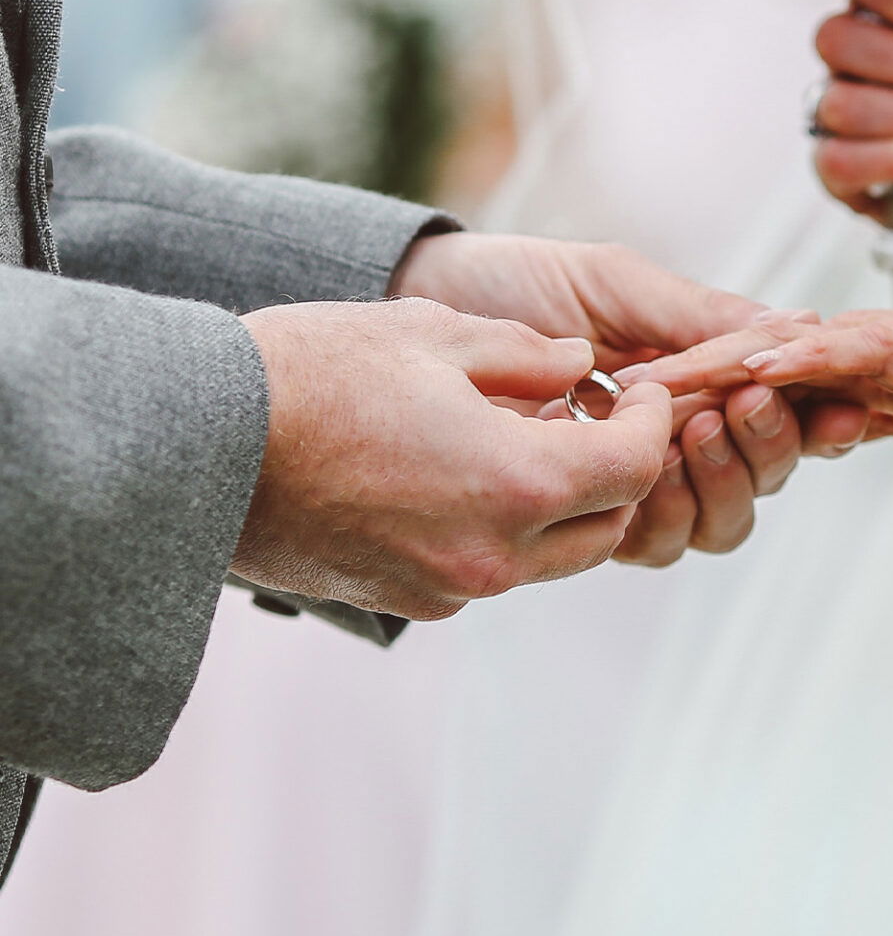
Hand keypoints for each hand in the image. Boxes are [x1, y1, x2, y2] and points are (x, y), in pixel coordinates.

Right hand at [235, 298, 672, 617]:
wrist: (196, 446)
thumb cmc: (311, 373)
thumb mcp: (430, 334)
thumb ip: (524, 354)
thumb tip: (580, 366)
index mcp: (514, 482)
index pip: (632, 468)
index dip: (652, 424)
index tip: (642, 390)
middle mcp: (492, 554)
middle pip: (605, 526)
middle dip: (618, 470)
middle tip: (599, 414)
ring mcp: (447, 589)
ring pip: (550, 558)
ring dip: (562, 504)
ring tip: (531, 437)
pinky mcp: (404, 601)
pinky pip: (489, 571)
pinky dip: (504, 528)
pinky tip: (467, 471)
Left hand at [391, 234, 864, 561]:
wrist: (425, 308)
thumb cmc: (521, 284)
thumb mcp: (618, 285)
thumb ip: (703, 316)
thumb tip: (804, 325)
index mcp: (701, 380)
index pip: (784, 417)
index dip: (821, 423)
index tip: (841, 409)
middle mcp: (678, 442)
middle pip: (764, 480)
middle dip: (769, 449)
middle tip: (745, 404)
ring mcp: (634, 485)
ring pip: (717, 524)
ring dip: (722, 483)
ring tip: (694, 428)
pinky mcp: (585, 518)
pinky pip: (650, 542)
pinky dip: (660, 509)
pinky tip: (642, 465)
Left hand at [640, 284, 892, 451]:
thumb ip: (874, 410)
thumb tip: (826, 433)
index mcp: (844, 368)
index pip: (747, 384)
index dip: (684, 402)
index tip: (620, 421)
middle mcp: (848, 351)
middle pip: (738, 369)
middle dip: (671, 393)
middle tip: (605, 409)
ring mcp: (879, 348)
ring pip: (770, 357)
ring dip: (706, 380)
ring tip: (643, 396)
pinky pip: (842, 353)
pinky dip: (790, 361)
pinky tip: (745, 372)